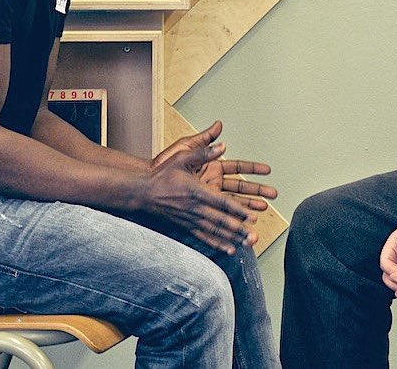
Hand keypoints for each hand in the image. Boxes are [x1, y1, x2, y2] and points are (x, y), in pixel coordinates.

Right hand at [142, 143, 259, 253]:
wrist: (143, 193)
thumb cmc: (162, 174)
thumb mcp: (182, 157)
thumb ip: (203, 152)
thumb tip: (222, 146)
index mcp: (197, 191)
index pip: (222, 202)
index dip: (238, 210)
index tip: (251, 216)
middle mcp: (195, 208)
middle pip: (221, 221)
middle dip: (239, 229)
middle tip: (253, 236)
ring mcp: (190, 219)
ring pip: (215, 231)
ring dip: (232, 239)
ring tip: (246, 244)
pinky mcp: (186, 226)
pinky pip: (204, 237)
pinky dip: (218, 244)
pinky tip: (229, 250)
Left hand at [153, 120, 277, 211]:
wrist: (148, 183)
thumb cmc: (164, 164)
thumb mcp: (185, 148)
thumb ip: (204, 139)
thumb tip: (219, 126)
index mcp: (212, 167)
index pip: (238, 167)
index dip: (253, 169)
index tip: (268, 170)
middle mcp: (213, 182)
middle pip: (240, 187)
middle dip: (257, 192)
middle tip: (273, 196)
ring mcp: (208, 196)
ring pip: (233, 203)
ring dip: (248, 208)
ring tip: (263, 211)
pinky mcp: (200, 208)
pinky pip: (218, 216)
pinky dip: (229, 222)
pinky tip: (239, 227)